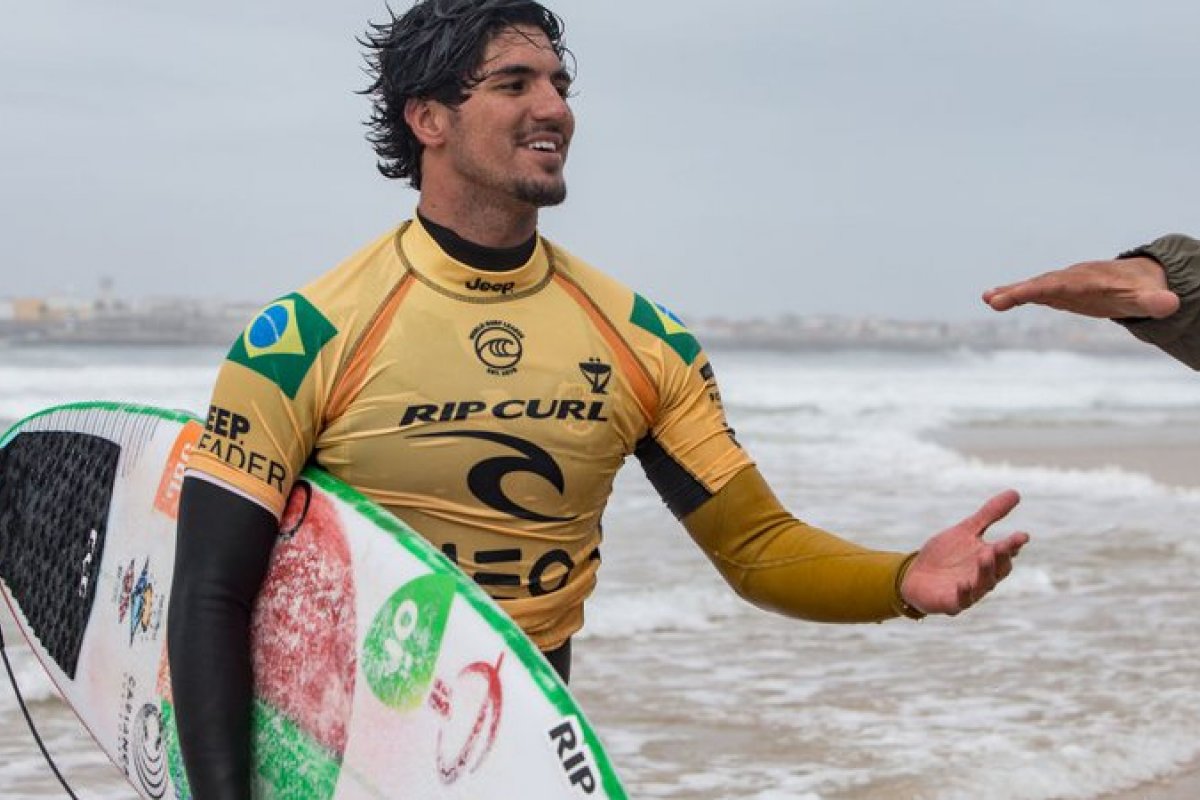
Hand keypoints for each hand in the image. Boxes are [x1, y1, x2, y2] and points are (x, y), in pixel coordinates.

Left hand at [901, 490, 1029, 615]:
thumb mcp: (965, 530)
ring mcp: (969, 591)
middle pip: (998, 569)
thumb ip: (989, 515)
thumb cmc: (944, 555)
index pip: (1006, 552)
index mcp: (988, 558)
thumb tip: (1016, 492)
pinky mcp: (952, 603)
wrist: (914, 575)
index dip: (1014, 544)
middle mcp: (983, 576)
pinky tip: (963, 584)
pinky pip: (961, 601)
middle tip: (1003, 545)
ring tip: (985, 556)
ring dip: (986, 572)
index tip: (1022, 535)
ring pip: (983, 584)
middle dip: (1002, 557)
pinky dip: (964, 593)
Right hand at [983, 257, 1178, 319]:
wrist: (1136, 279)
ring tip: (988, 299)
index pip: (1065, 283)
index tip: (1025, 292)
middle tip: (994, 300)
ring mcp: (1061, 284)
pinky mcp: (1056, 292)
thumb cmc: (1142, 290)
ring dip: (1010, 292)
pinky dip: (1012, 294)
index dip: (1044, 288)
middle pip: (1042, 283)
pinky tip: (991, 299)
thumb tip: (1171, 304)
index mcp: (1091, 279)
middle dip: (1019, 291)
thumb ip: (1156, 301)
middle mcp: (1071, 278)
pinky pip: (1032, 292)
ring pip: (1034, 286)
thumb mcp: (1151, 297)